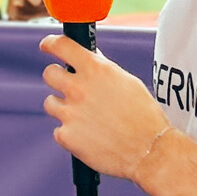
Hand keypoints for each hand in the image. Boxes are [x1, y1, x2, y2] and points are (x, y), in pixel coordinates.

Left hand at [40, 35, 171, 181]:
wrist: (149, 151)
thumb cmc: (144, 117)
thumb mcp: (128, 83)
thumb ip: (104, 70)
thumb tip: (90, 59)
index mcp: (96, 70)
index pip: (63, 46)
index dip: (51, 44)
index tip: (47, 46)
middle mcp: (79, 88)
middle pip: (49, 73)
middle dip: (57, 78)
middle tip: (68, 87)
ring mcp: (70, 113)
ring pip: (50, 103)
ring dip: (63, 108)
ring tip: (85, 118)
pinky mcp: (66, 136)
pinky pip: (59, 130)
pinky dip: (70, 133)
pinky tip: (89, 137)